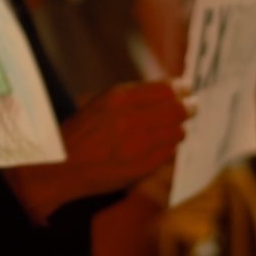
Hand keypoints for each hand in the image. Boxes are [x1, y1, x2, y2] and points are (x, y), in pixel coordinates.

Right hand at [4, 81, 192, 222]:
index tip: (187, 89)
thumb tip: (172, 90)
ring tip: (175, 126)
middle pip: (177, 110)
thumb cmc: (83, 131)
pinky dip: (170, 146)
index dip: (182, 88)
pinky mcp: (141, 167)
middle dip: (188, 107)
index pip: (166, 89)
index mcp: (118, 98)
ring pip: (177, 131)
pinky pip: (169, 152)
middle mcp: (130, 119)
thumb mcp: (104, 103)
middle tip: (192, 106)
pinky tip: (162, 144)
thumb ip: (136, 96)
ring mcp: (137, 145)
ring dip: (178, 128)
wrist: (63, 165)